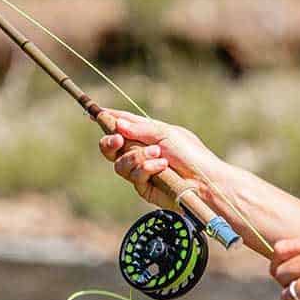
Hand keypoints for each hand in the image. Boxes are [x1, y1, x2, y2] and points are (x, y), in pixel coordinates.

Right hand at [98, 109, 224, 208]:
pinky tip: (161, 167)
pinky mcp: (144, 187)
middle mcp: (141, 152)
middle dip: (110, 142)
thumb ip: (140, 129)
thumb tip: (117, 125)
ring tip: (159, 156)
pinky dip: (146, 169)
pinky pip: (133, 176)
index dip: (108, 118)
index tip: (95, 112)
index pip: (123, 124)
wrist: (204, 181)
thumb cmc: (191, 154)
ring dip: (137, 157)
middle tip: (117, 140)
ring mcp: (141, 170)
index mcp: (147, 134)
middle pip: (111, 147)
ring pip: (120, 163)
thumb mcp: (166, 133)